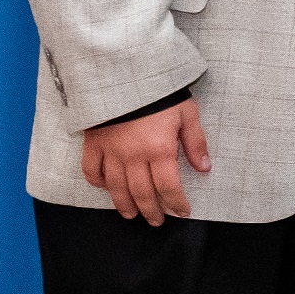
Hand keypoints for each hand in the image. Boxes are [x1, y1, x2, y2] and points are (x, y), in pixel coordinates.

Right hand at [79, 97, 209, 223]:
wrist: (123, 72)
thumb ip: (195, 142)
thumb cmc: (160, 92)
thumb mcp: (187, 113)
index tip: (182, 212)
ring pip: (116, 188)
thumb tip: (204, 167)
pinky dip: (97, 182)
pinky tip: (105, 188)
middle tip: (156, 221)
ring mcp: (110, 151)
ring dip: (124, 205)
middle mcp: (133, 156)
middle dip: (151, 211)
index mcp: (159, 150)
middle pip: (142, 193)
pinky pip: (91, 170)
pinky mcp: (93, 143)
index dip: (176, 204)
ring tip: (132, 215)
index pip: (169, 187)